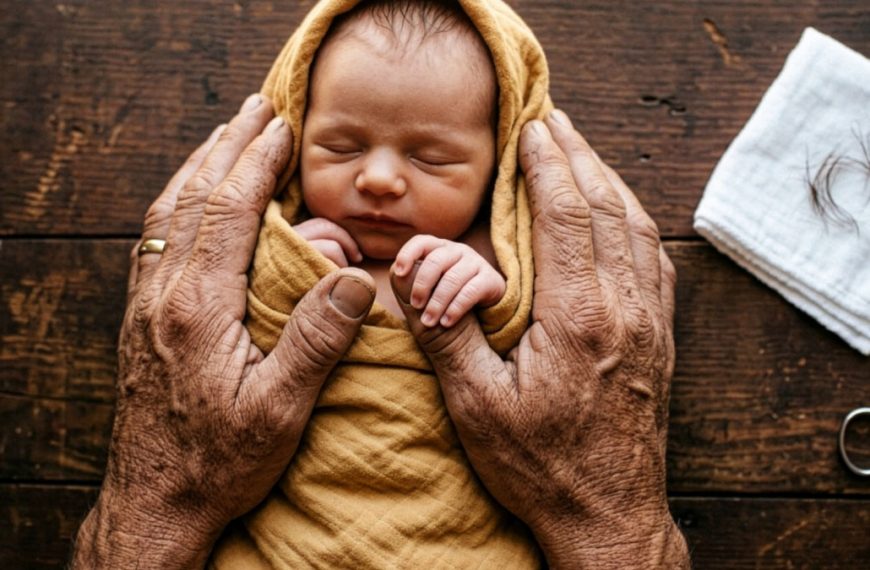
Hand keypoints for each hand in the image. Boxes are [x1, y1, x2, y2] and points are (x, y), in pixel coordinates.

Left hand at [71, 95, 375, 568]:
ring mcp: (146, 304)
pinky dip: (177, 202)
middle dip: (226, 145)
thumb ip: (315, 340)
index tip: (282, 127)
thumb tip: (352, 277)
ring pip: (167, 214)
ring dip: (198, 166)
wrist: (154, 501)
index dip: (257, 162)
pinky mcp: (141, 319)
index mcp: (200, 308)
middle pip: (193, 197)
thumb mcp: (278, 410)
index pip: (230, 211)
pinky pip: (155, 240)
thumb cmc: (218, 461)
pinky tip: (189, 201)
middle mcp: (165, 294)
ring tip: (223, 136)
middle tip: (254, 107)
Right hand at [392, 110, 687, 567]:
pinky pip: (655, 261)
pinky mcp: (659, 339)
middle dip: (578, 157)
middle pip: (606, 209)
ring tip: (582, 152)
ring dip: (608, 182)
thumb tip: (419, 278)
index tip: (532, 129)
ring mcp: (649, 324)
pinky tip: (620, 214)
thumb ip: (448, 336)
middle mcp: (623, 311)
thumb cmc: (541, 466)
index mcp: (577, 319)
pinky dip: (634, 222)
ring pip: (636, 229)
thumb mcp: (477, 408)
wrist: (609, 515)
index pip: (565, 217)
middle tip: (554, 121)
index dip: (548, 166)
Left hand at [392, 234, 505, 327]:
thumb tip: (397, 274)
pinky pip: (470, 292)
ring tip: (429, 321)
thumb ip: (409, 284)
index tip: (399, 272)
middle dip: (422, 285)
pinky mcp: (490, 280)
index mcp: (438, 248)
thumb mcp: (426, 291)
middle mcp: (458, 251)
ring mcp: (476, 263)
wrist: (482, 310)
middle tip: (416, 305)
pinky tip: (446, 322)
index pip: (421, 242)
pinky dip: (455, 308)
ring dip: (437, 302)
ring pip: (452, 278)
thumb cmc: (446, 298)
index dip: (408, 253)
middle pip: (436, 260)